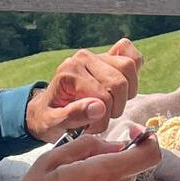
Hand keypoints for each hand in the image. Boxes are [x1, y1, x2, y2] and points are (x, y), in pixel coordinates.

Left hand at [25, 40, 142, 139]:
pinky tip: (124, 85)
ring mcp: (97, 55)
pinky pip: (130, 53)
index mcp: (69, 71)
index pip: (103, 97)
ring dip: (126, 93)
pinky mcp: (108, 56)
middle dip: (115, 108)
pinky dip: (133, 70)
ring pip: (128, 67)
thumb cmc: (50, 117)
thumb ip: (74, 115)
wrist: (45, 109)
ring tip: (111, 105)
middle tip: (101, 118)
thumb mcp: (53, 123)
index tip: (91, 127)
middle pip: (119, 83)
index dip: (103, 118)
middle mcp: (84, 58)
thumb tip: (99, 107)